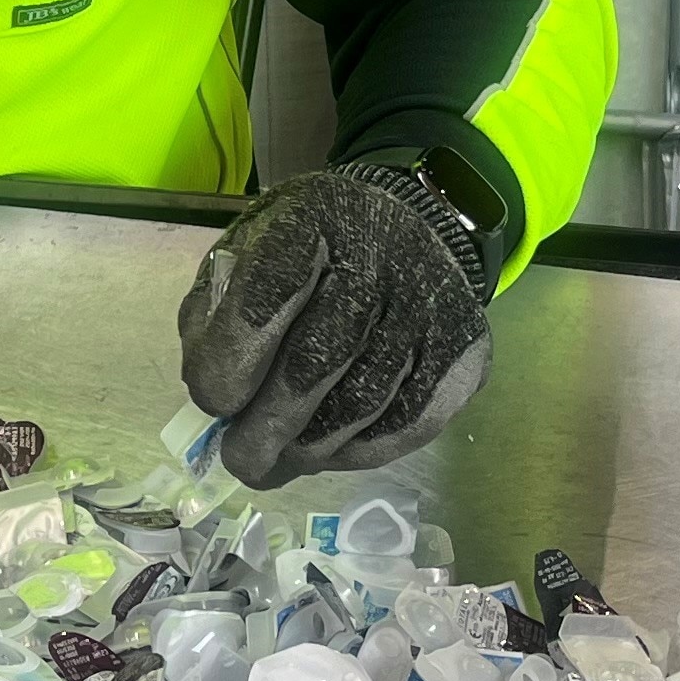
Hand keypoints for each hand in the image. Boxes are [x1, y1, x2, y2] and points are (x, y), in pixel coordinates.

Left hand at [176, 162, 493, 485]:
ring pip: (365, 401)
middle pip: (319, 358)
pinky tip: (329, 452)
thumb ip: (215, 317)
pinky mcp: (465, 347)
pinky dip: (361, 451)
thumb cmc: (308, 253)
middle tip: (240, 462)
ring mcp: (431, 302)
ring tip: (279, 461)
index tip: (213, 401)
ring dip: (312, 448)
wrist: (408, 228)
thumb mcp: (245, 255)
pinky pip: (409, 422)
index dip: (234, 360)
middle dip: (269, 426)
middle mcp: (381, 253)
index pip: (268, 294)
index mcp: (310, 219)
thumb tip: (215, 399)